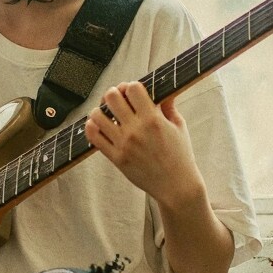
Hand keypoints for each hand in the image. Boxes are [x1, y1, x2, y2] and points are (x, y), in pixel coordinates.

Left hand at [84, 81, 204, 206]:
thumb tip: (163, 91)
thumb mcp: (179, 127)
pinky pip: (94, 137)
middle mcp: (136, 130)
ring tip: (107, 115)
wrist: (176, 186)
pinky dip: (92, 128)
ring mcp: (123, 144)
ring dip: (100, 111)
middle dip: (113, 94)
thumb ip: (169, 106)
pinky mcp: (116, 158)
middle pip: (112, 97)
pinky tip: (99, 127)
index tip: (133, 92)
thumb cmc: (180, 156)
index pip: (133, 88)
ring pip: (97, 116)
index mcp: (153, 119)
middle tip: (117, 101)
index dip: (131, 86)